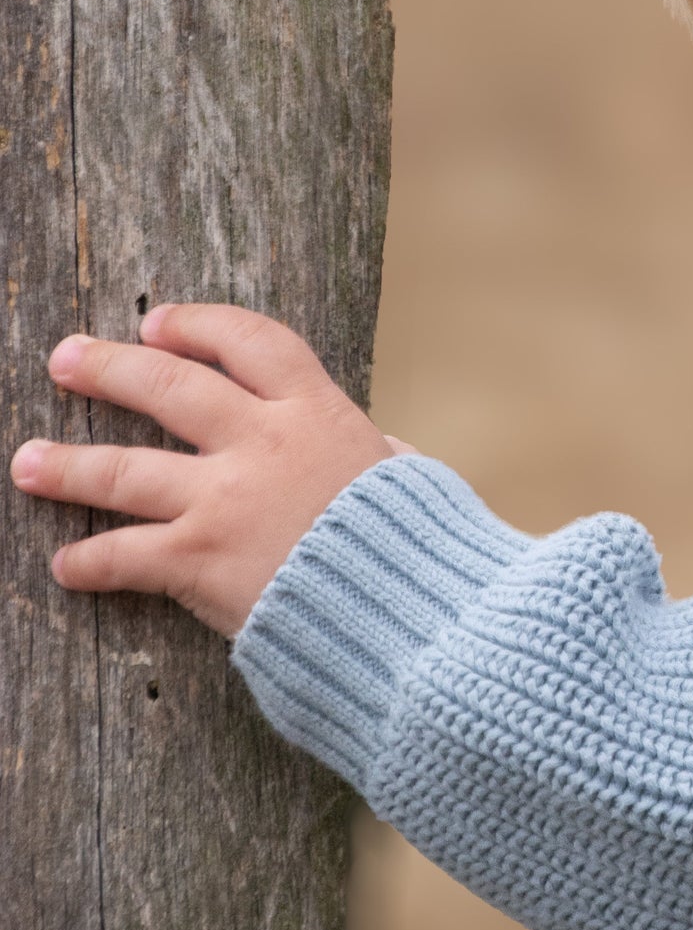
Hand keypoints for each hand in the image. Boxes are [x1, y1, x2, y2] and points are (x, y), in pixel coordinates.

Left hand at [9, 304, 399, 636]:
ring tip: (27, 462)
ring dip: (68, 465)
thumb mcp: (409, 476)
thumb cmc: (417, 542)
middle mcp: (263, 443)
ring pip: (123, 469)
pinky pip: (123, 555)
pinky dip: (89, 562)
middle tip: (65, 360)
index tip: (157, 323)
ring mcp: (224, 500)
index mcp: (317, 412)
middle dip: (109, 370)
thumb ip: (381, 455)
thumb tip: (383, 452)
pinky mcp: (199, 560)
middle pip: (170, 387)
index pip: (249, 342)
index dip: (197, 326)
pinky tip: (66, 567)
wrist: (408, 606)